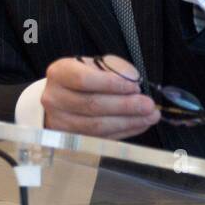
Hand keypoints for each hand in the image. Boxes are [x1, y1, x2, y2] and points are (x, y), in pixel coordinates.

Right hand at [41, 54, 159, 139]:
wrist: (59, 97)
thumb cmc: (81, 77)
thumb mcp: (93, 65)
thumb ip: (113, 69)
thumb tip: (133, 80)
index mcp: (59, 74)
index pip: (84, 80)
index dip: (111, 84)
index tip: (135, 87)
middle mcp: (55, 99)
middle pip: (92, 105)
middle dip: (125, 106)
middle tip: (149, 105)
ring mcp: (60, 123)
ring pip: (97, 126)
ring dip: (128, 122)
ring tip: (150, 117)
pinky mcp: (70, 140)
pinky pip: (100, 138)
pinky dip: (123, 132)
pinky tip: (139, 125)